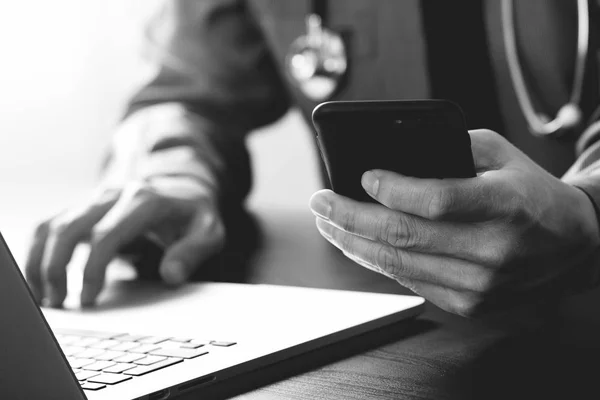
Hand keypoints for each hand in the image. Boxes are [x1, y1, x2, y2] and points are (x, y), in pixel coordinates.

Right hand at [24, 175, 223, 307]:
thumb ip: (193, 251)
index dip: (93, 268)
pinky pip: (50, 224)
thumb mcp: (209, 230)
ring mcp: (96, 198)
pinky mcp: (84, 206)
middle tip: (60, 304)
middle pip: (70, 227)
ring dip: (41, 261)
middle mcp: (114, 194)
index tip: (88, 299)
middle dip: (57, 267)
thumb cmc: (193, 213)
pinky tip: (38, 278)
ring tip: (46, 298)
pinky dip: (37, 250)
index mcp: (145, 200)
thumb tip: (172, 275)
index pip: (107, 234)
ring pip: (53, 224)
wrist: (182, 187)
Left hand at [310, 129, 599, 316]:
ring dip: (353, 243)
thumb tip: (394, 152)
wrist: (575, 247)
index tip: (362, 177)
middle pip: (404, 236)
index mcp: (506, 205)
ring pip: (398, 265)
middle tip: (321, 202)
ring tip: (328, 223)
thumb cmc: (532, 194)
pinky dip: (377, 262)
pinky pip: (410, 282)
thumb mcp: (503, 156)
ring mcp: (480, 285)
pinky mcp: (470, 304)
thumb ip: (452, 147)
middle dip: (350, 217)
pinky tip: (358, 245)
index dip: (393, 189)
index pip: (437, 200)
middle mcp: (493, 250)